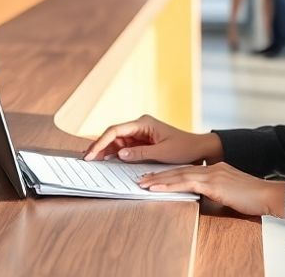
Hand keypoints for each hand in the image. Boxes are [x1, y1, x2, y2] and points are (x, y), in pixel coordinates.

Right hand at [83, 114, 222, 163]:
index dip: (101, 142)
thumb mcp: (163, 152)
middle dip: (99, 146)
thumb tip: (120, 154)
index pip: (116, 130)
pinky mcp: (141, 143)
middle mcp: (139, 126)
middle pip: (113, 135)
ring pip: (116, 141)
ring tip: (91, 161)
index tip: (92, 153)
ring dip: (104, 151)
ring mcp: (139, 134)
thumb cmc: (184, 148)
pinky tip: (104, 161)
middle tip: (86, 159)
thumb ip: (140, 153)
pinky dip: (114, 154)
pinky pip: (123, 147)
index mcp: (143, 123)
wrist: (198, 149)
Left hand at [139, 163, 284, 217]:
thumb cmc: (254, 198)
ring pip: (179, 175)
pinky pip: (186, 183)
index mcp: (216, 169)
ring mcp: (212, 174)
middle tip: (142, 178)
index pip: (187, 170)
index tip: (156, 177)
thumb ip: (217, 192)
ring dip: (159, 179)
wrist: (268, 194)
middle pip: (179, 170)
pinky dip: (169, 185)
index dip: (170, 174)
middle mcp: (212, 168)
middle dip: (159, 175)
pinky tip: (157, 188)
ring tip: (143, 183)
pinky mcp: (213, 183)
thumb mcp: (232, 193)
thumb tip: (207, 199)